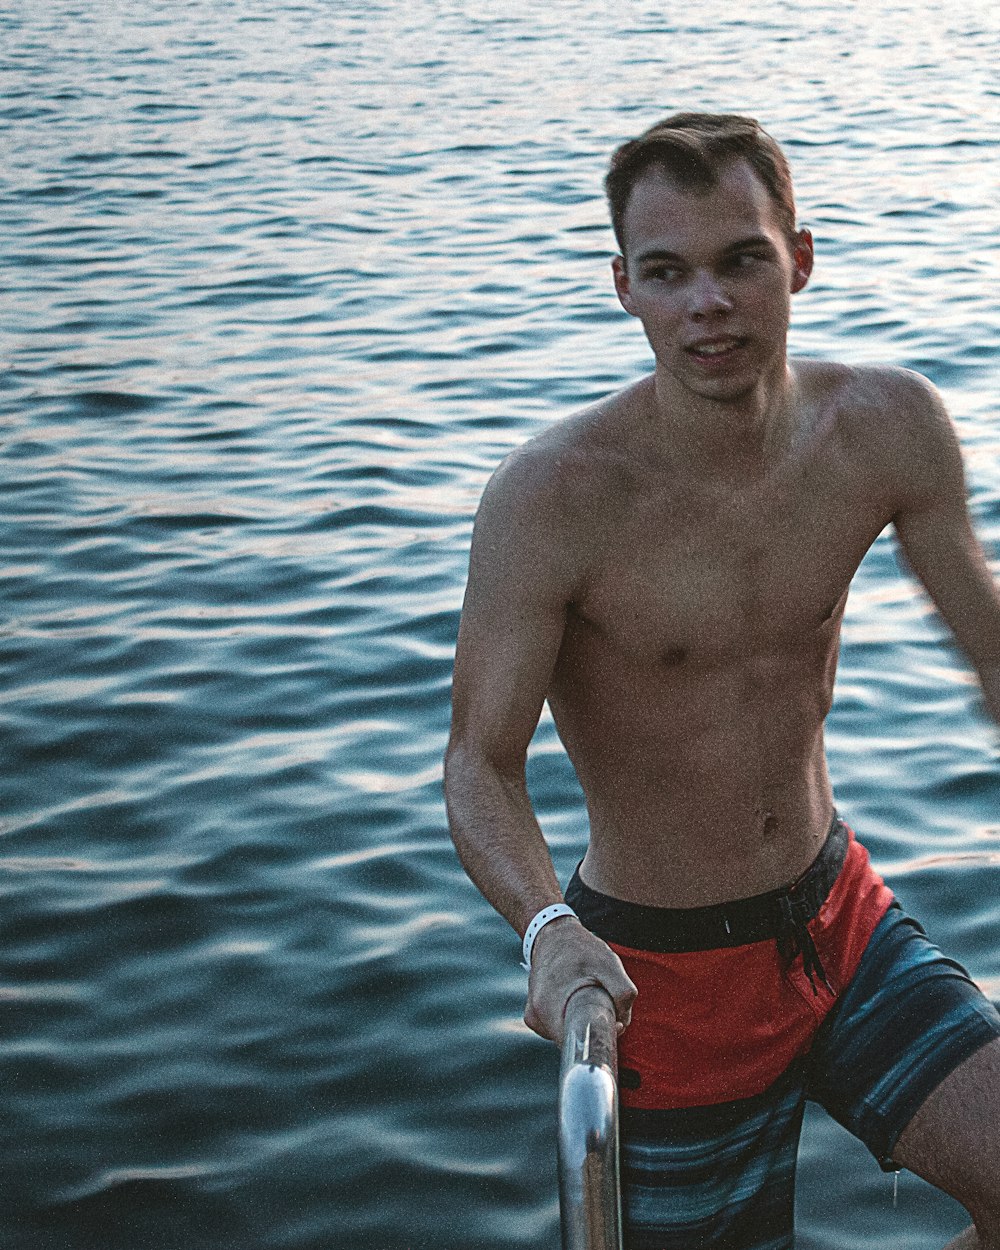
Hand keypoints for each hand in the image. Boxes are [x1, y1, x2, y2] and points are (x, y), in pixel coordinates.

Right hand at [523, 916, 636, 1043]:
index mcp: (548, 1006)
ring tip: (587, 992)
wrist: (553, 934)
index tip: (612, 1021)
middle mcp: (536, 1014)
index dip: (599, 1038)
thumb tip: (623, 1022)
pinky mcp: (534, 1013)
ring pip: (566, 1033)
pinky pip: (558, 1025)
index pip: (575, 1044)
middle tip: (605, 1001)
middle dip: (592, 1027)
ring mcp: (533, 1015)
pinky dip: (571, 1016)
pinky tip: (575, 996)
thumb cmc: (580, 948)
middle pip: (572, 1040)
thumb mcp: (609, 963)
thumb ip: (623, 992)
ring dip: (581, 1020)